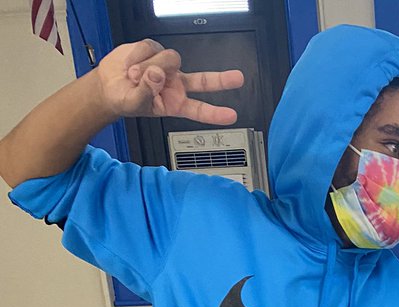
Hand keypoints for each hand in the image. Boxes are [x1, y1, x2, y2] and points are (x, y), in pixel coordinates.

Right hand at [96, 40, 243, 124]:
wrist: (109, 86)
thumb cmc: (125, 100)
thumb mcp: (134, 104)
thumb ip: (146, 92)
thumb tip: (157, 75)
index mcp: (176, 104)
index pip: (199, 110)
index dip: (215, 113)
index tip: (232, 116)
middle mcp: (177, 84)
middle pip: (203, 81)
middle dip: (221, 80)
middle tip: (239, 79)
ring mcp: (168, 67)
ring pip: (170, 59)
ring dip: (149, 66)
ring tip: (134, 75)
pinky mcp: (156, 50)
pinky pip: (151, 47)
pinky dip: (137, 55)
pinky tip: (131, 64)